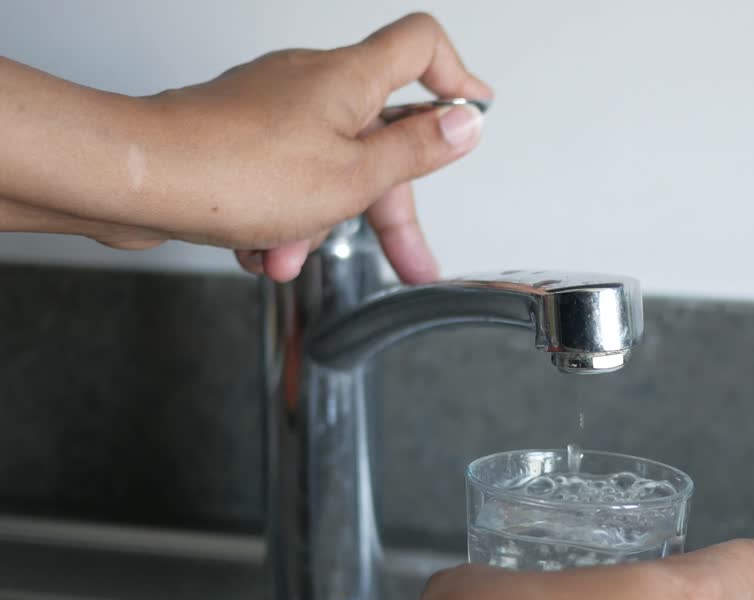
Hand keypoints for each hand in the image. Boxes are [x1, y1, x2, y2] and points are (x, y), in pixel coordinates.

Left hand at [0, 13, 490, 282]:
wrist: (136, 178)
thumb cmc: (234, 171)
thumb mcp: (354, 176)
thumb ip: (417, 150)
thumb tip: (466, 123)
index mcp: (349, 80)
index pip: (421, 46)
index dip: (456, 78)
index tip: (473, 116)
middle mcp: (310, 83)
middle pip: (377, 135)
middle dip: (386, 206)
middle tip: (409, 257)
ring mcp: (270, 109)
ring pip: (326, 168)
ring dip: (319, 223)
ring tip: (292, 255)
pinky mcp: (236, 136)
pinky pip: (282, 179)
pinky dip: (281, 218)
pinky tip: (264, 247)